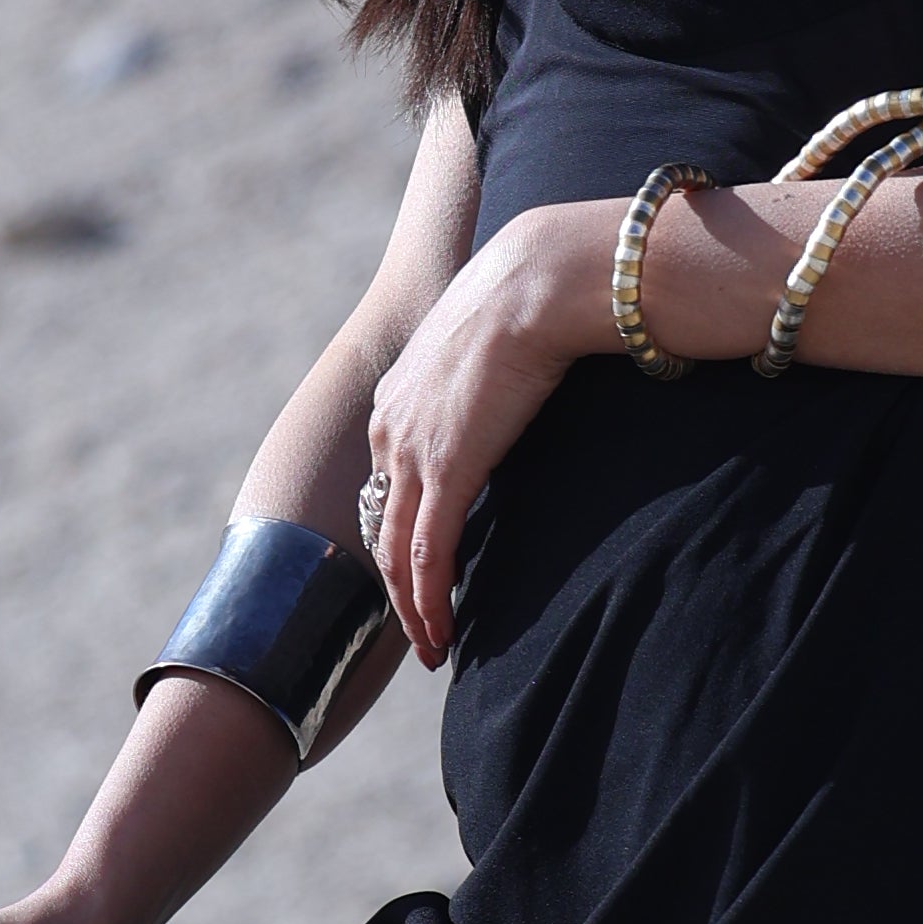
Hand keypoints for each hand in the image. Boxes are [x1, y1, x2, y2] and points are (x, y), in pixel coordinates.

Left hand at [358, 202, 617, 664]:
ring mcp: (412, 449)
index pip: (389, 484)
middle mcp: (391, 427)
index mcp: (398, 397)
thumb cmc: (534, 298)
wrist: (538, 277)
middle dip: (398, 585)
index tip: (421, 571)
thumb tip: (517, 389)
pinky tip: (442, 635)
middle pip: (383, 525)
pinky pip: (428, 554)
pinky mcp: (445, 469)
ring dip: (414, 608)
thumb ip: (488, 380)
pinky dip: (430, 602)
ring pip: (398, 551)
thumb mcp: (492, 343)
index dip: (402, 534)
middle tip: (420, 627)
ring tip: (433, 646)